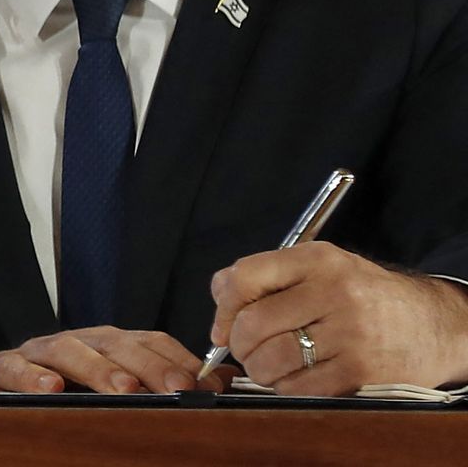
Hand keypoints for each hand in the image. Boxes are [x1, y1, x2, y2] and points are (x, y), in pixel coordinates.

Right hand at [0, 326, 231, 393]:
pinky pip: (12, 366)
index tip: (202, 383)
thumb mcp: (119, 396)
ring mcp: (36, 353)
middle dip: (146, 363)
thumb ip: (165, 385)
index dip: (174, 358)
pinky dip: (31, 375)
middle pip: (112, 342)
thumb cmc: (66, 402)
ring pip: (66, 348)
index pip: (146, 340)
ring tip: (123, 389)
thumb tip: (226, 381)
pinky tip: (51, 388)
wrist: (3, 405)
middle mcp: (74, 342)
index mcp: (105, 346)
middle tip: (173, 386)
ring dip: (97, 367)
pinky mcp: (0, 368)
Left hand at [210, 240, 467, 393]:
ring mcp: (350, 334)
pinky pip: (297, 388)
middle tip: (246, 351)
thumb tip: (218, 300)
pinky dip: (284, 388)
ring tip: (269, 365)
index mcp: (318, 260)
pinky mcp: (360, 372)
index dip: (223, 308)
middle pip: (253, 325)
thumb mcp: (319, 268)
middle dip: (238, 345)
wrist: (430, 324)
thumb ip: (265, 276)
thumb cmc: (362, 295)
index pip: (245, 277)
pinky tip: (295, 378)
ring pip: (271, 361)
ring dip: (258, 370)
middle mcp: (335, 293)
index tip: (221, 327)